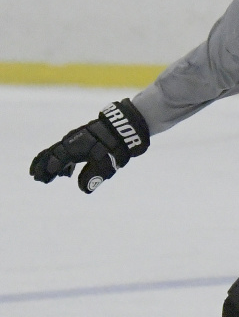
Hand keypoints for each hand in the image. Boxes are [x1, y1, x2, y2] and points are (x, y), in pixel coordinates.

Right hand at [30, 99, 149, 192]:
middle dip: (43, 166)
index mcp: (75, 147)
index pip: (56, 159)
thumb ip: (94, 176)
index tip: (43, 179)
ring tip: (46, 176)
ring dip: (50, 163)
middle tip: (35, 177)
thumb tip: (83, 189)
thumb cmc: (115, 146)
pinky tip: (66, 173)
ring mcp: (76, 139)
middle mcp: (72, 141)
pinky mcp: (83, 140)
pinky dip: (62, 161)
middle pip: (51, 153)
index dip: (49, 170)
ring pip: (58, 151)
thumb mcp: (106, 164)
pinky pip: (67, 150)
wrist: (125, 127)